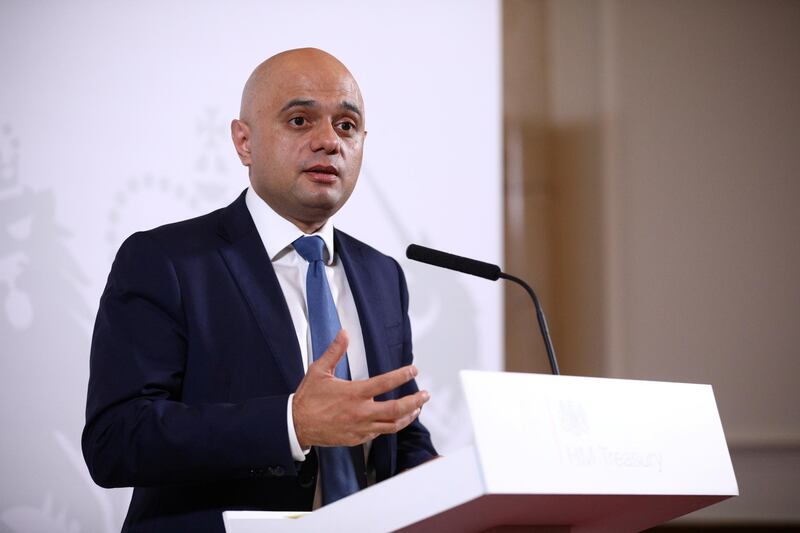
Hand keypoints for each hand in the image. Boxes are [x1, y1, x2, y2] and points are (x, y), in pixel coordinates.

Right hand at [292, 330, 429, 447]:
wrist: (296, 425)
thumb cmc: (308, 397)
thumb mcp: (319, 370)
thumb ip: (334, 351)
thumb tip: (343, 333)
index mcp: (354, 393)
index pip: (385, 383)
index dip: (402, 375)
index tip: (413, 370)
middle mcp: (360, 412)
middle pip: (396, 409)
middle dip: (414, 401)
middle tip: (425, 395)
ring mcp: (360, 427)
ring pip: (392, 425)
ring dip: (407, 416)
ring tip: (416, 409)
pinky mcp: (357, 438)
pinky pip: (379, 433)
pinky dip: (390, 426)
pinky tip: (395, 419)